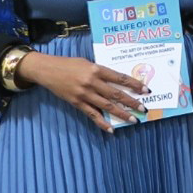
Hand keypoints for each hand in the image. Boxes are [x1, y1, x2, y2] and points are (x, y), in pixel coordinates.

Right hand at [18, 51, 146, 131]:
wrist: (46, 70)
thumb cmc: (68, 64)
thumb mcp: (87, 63)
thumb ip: (101, 72)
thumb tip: (118, 81)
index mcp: (96, 69)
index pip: (120, 78)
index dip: (135, 84)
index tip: (146, 90)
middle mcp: (92, 82)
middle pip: (116, 94)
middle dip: (131, 102)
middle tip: (143, 109)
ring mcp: (84, 94)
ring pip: (106, 106)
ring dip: (121, 114)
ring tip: (133, 120)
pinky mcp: (76, 103)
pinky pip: (92, 114)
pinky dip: (102, 123)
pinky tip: (111, 129)